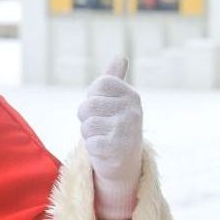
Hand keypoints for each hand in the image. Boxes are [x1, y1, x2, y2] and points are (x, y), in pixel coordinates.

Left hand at [78, 58, 141, 219]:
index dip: (92, 98)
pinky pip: (89, 143)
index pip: (98, 85)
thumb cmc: (114, 127)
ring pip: (86, 125)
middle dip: (87, 119)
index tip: (103, 109)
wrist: (124, 163)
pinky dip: (92, 149)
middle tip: (102, 128)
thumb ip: (114, 79)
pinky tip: (104, 151)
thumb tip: (120, 56)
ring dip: (89, 134)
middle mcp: (133, 110)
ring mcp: (127, 130)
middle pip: (87, 106)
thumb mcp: (115, 101)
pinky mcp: (118, 149)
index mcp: (131, 95)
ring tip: (103, 138)